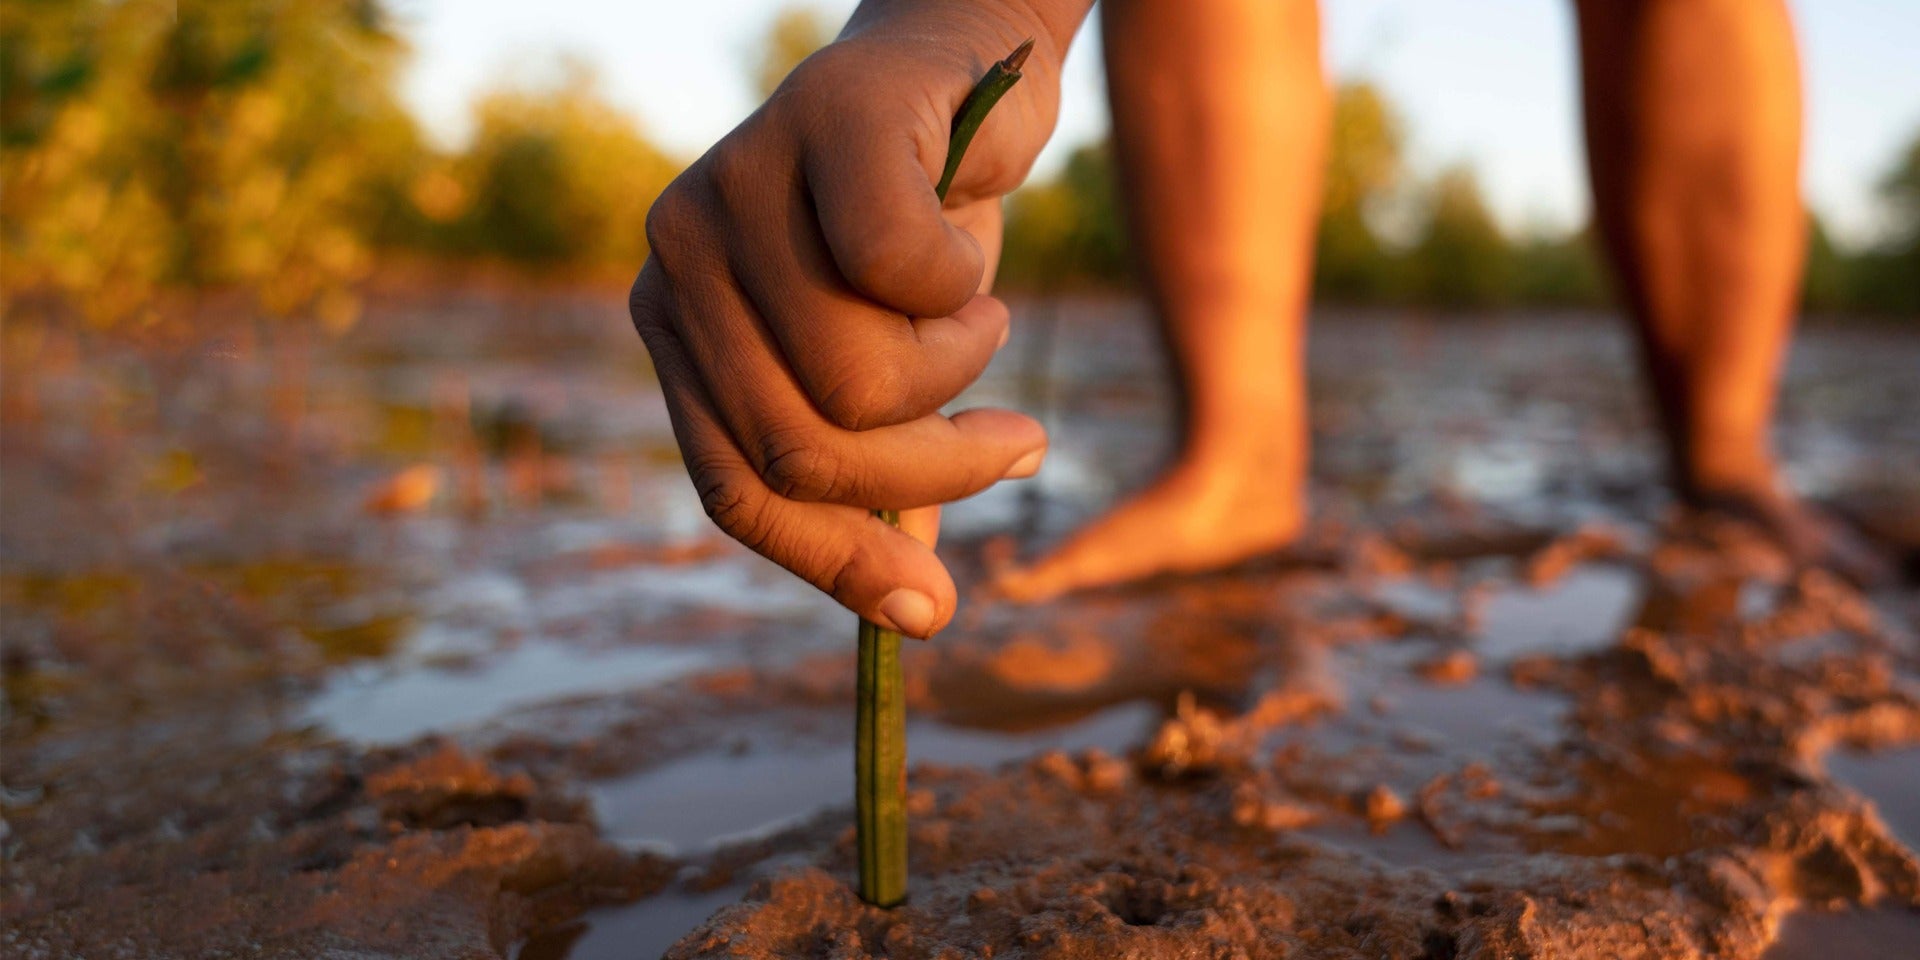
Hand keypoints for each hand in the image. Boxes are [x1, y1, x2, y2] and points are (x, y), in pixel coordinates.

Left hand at [630, 5, 1080, 636]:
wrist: (966, 64)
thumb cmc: (924, 231)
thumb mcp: (896, 367)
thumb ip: (880, 473)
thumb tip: (906, 614)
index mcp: (680, 333)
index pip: (735, 490)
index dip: (835, 564)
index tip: (930, 614)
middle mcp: (677, 263)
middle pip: (804, 450)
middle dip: (934, 473)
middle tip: (1018, 441)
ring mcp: (733, 188)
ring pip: (858, 381)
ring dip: (962, 373)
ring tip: (982, 315)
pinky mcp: (816, 125)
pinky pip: (906, 274)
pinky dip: (967, 289)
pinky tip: (972, 249)